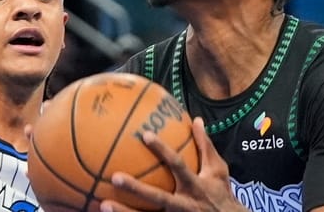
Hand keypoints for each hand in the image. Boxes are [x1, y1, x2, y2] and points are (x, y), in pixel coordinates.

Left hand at [99, 118, 246, 211]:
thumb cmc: (221, 194)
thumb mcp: (218, 171)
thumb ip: (205, 146)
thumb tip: (197, 120)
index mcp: (195, 186)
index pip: (178, 165)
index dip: (162, 150)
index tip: (145, 134)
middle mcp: (184, 205)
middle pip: (158, 198)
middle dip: (136, 189)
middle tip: (115, 177)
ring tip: (102, 204)